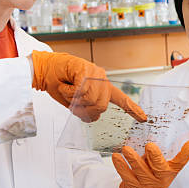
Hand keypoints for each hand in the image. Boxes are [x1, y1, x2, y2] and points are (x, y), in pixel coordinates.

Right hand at [30, 50, 145, 122]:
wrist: (44, 69)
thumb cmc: (58, 83)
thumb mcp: (74, 101)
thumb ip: (86, 108)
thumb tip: (93, 117)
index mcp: (102, 87)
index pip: (120, 99)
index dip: (132, 109)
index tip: (144, 118)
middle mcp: (102, 79)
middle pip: (101, 105)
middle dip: (84, 109)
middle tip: (72, 103)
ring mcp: (95, 73)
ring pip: (90, 99)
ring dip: (74, 99)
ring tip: (67, 90)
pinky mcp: (86, 69)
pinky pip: (80, 90)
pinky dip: (69, 91)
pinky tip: (65, 85)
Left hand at [112, 140, 188, 187]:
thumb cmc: (152, 173)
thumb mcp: (162, 164)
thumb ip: (166, 150)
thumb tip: (176, 132)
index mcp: (170, 171)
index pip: (181, 162)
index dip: (187, 154)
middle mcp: (161, 180)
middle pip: (160, 168)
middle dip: (155, 157)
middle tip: (150, 146)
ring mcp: (147, 186)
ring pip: (140, 172)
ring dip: (133, 160)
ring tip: (126, 149)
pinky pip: (126, 176)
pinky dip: (121, 166)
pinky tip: (116, 157)